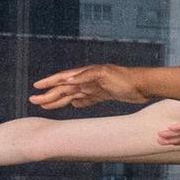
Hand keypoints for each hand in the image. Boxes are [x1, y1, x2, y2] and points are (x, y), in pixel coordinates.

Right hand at [33, 63, 147, 111]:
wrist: (145, 85)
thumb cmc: (126, 78)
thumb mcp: (105, 75)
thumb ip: (86, 76)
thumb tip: (68, 78)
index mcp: (86, 74)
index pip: (63, 78)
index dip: (49, 82)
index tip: (35, 87)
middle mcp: (89, 80)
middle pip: (64, 88)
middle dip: (49, 95)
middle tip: (34, 101)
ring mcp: (96, 87)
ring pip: (73, 95)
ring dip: (59, 100)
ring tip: (46, 106)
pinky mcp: (104, 95)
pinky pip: (87, 99)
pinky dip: (79, 103)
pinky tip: (72, 106)